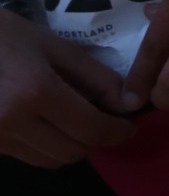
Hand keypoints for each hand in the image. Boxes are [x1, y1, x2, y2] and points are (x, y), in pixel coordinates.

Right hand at [0, 8, 138, 166]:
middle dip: (94, 138)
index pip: (91, 129)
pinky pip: (28, 157)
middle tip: (99, 117)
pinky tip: (42, 123)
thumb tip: (127, 103)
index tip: (129, 125)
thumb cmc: (1, 35)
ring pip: (51, 161)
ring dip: (69, 145)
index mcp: (35, 91)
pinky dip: (44, 146)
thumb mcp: (52, 45)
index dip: (117, 131)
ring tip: (69, 119)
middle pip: (73, 151)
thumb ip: (94, 76)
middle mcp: (14, 121)